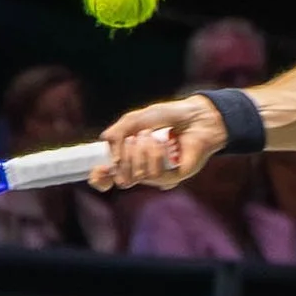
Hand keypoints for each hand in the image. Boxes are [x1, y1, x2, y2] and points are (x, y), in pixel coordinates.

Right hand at [91, 95, 226, 191]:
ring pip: (137, 175)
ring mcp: (158, 176)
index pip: (108, 179)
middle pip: (121, 179)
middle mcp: (142, 170)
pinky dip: (156, 154)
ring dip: (142, 151)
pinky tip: (165, 143)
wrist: (196, 116)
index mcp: (129, 158)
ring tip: (151, 135)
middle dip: (125, 155)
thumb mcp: (135, 120)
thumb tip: (112, 159)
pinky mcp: (173, 177)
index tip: (99, 170)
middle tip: (136, 137)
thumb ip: (117, 133)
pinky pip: (155, 174)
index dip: (99, 179)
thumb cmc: (167, 116)